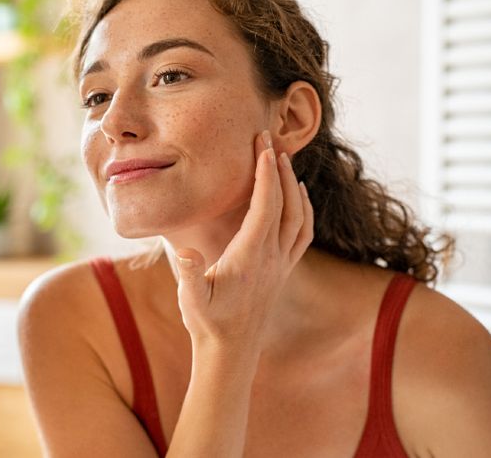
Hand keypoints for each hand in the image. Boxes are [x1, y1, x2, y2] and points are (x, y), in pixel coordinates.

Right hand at [174, 130, 313, 354]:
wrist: (231, 353)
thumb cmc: (207, 324)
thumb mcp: (191, 300)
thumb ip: (190, 275)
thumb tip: (186, 252)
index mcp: (251, 256)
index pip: (265, 206)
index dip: (265, 173)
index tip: (261, 145)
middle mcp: (273, 257)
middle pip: (285, 203)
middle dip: (278, 168)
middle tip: (268, 139)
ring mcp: (281, 264)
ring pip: (299, 217)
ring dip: (293, 186)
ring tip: (282, 161)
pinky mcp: (283, 271)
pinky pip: (302, 233)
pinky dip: (304, 209)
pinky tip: (298, 197)